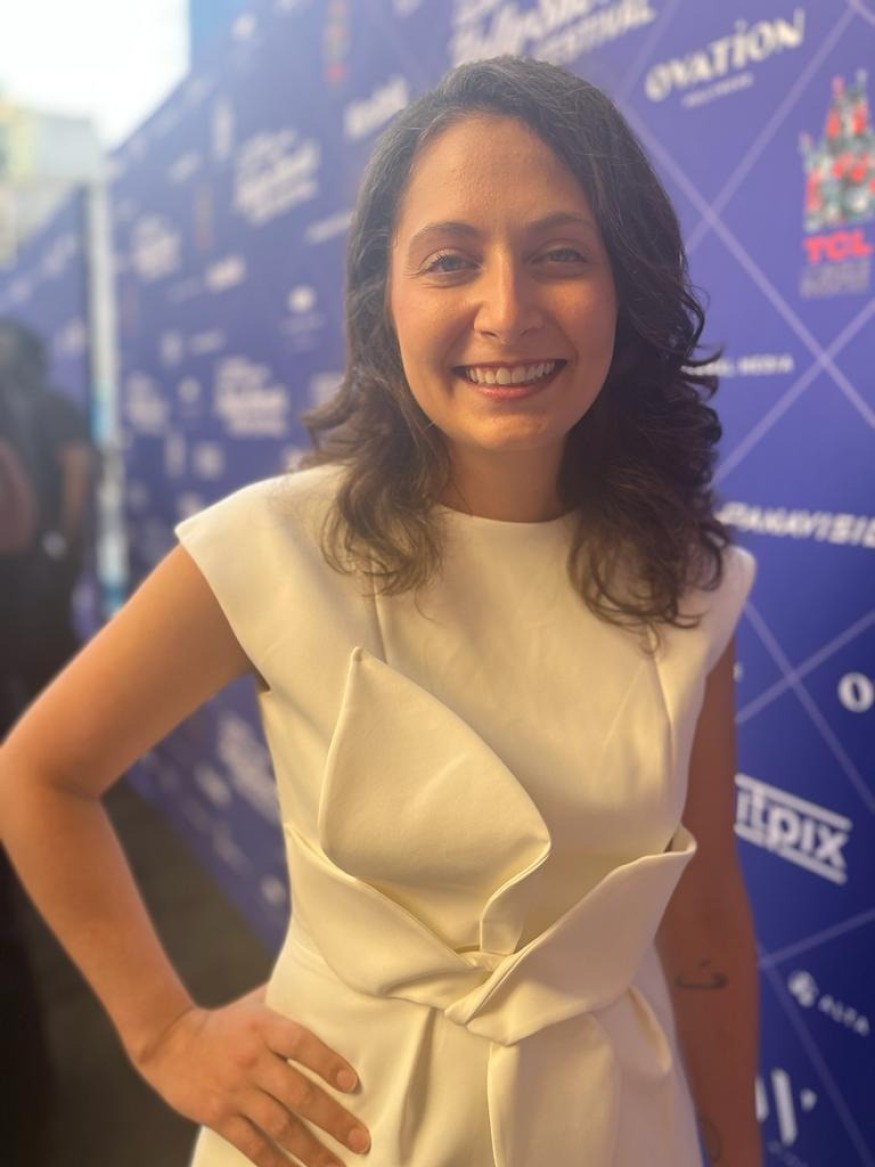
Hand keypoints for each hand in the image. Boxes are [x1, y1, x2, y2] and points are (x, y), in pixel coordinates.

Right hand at [134, 986, 369, 1166]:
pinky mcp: (218, 1116)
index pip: (302, 1044)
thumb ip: (290, 1003)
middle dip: (333, 1120)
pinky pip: (252, 1145)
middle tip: (361, 1140)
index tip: (354, 1084)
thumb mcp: (257, 1003)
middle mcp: (252, 1060)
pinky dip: (276, 1164)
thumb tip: (333, 995)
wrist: (170, 1041)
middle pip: (298, 1093)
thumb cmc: (226, 1021)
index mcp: (264, 1027)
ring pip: (279, 1126)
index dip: (329, 1064)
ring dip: (311, 1151)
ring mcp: (234, 1091)